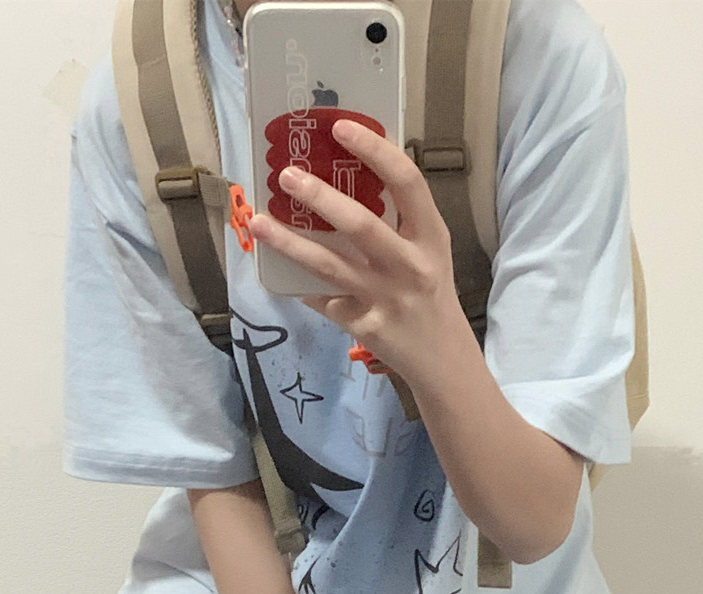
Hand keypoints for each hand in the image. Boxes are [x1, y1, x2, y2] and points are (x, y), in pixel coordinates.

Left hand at [247, 119, 464, 385]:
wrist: (442, 357)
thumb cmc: (430, 292)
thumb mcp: (429, 250)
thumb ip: (400, 218)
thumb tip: (351, 172)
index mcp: (430, 236)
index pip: (407, 182)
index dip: (375, 150)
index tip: (341, 127)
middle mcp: (409, 265)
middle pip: (360, 224)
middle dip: (319, 197)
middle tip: (286, 175)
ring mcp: (383, 298)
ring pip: (328, 265)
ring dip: (289, 242)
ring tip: (259, 221)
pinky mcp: (363, 325)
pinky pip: (322, 299)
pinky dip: (298, 283)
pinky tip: (275, 269)